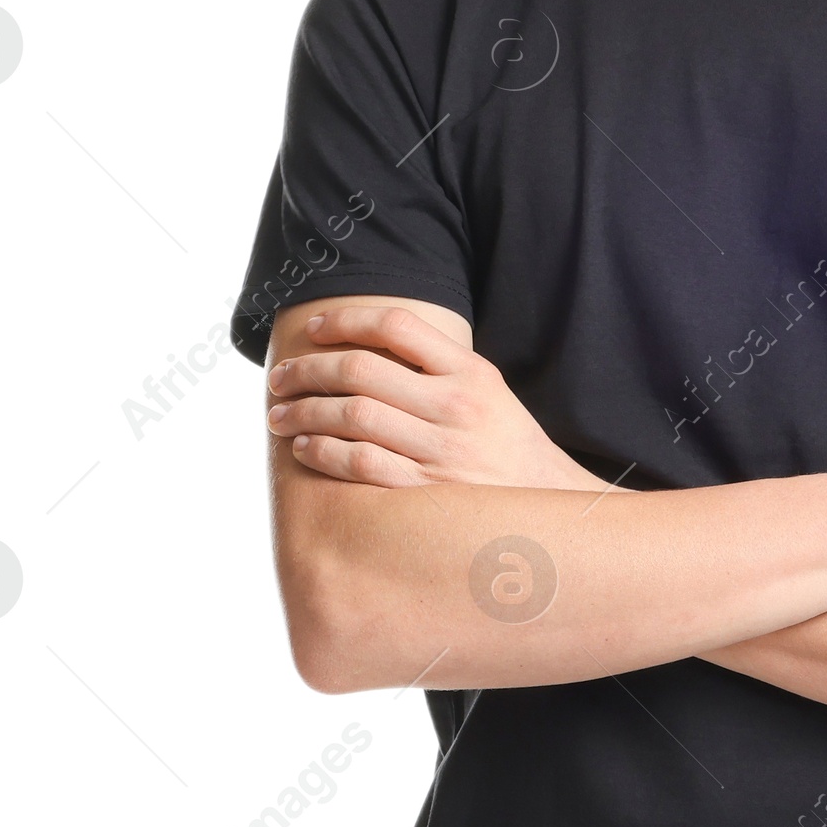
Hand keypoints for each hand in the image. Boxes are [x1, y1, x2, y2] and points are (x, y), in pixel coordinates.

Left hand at [266, 304, 602, 490]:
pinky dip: (321, 452)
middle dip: (307, 370)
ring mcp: (441, 451)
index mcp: (471, 372)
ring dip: (303, 412)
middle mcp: (455, 406)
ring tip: (279, 415)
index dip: (346, 320)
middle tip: (280, 377)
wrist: (547, 506)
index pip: (397, 326)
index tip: (315, 330)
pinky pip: (358, 464)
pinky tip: (304, 448)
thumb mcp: (487, 390)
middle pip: (361, 370)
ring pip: (351, 416)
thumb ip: (437, 365)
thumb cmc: (505, 444)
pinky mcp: (425, 492)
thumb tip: (365, 342)